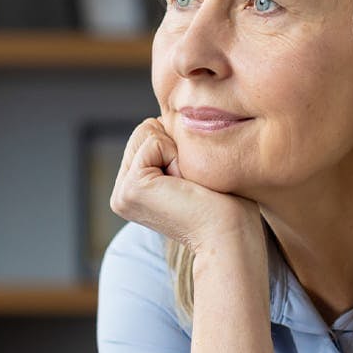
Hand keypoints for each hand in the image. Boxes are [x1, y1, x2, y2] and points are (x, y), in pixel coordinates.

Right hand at [108, 116, 259, 251]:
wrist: (230, 235)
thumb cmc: (225, 203)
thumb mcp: (191, 166)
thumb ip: (173, 145)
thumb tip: (167, 117)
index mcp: (133, 189)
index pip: (149, 134)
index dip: (179, 146)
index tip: (191, 181)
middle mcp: (121, 193)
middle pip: (145, 129)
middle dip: (175, 147)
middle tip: (190, 183)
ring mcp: (122, 193)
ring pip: (147, 131)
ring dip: (177, 152)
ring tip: (188, 185)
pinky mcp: (130, 189)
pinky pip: (154, 142)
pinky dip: (176, 156)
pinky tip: (185, 186)